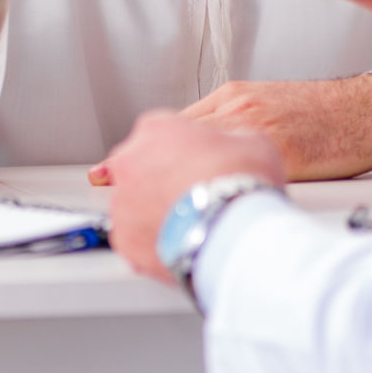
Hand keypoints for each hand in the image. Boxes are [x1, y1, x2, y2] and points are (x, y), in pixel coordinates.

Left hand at [89, 75, 371, 184]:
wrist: (368, 113)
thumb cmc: (326, 119)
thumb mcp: (268, 115)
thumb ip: (232, 132)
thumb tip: (198, 161)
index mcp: (233, 99)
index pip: (170, 127)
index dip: (136, 152)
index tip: (108, 168)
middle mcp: (236, 109)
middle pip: (170, 138)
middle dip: (134, 166)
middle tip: (106, 186)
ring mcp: (254, 129)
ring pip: (191, 154)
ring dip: (161, 183)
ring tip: (139, 211)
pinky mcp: (276, 152)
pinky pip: (231, 176)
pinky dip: (205, 196)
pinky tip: (189, 216)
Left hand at [98, 110, 286, 283]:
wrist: (233, 228)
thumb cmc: (240, 181)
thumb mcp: (249, 140)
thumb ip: (226, 140)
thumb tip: (230, 149)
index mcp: (155, 128)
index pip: (159, 134)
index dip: (182, 153)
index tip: (194, 166)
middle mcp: (129, 160)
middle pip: (141, 168)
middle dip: (161, 182)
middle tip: (192, 196)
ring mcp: (122, 202)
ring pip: (134, 205)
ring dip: (155, 212)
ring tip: (189, 225)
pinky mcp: (124, 239)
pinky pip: (136, 239)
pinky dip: (153, 243)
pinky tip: (180, 244)